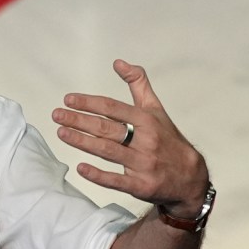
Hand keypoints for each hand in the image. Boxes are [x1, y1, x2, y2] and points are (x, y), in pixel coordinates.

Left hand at [53, 59, 209, 219]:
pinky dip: (99, 175)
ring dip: (83, 142)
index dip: (90, 103)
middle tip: (57, 115)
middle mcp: (145, 140)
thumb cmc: (168, 139)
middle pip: (107, 129)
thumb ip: (138, 84)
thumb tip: (119, 62)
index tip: (68, 99)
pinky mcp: (142, 185)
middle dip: (79, 120)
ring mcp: (143, 164)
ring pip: (109, 151)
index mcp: (147, 120)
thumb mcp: (156, 109)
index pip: (113, 108)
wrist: (191, 176)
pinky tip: (80, 168)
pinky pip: (117, 181)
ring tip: (62, 133)